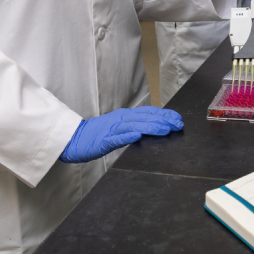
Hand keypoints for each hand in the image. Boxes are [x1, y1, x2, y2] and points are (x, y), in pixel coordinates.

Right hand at [59, 106, 183, 163]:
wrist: (74, 138)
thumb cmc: (98, 134)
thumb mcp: (119, 127)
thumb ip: (134, 126)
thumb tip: (153, 127)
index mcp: (125, 116)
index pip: (148, 112)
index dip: (164, 114)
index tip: (178, 118)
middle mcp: (121, 119)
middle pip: (145, 117)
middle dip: (163, 120)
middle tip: (178, 125)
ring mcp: (112, 129)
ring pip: (134, 125)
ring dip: (151, 127)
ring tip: (165, 129)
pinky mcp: (103, 140)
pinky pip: (116, 138)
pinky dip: (127, 136)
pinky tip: (137, 136)